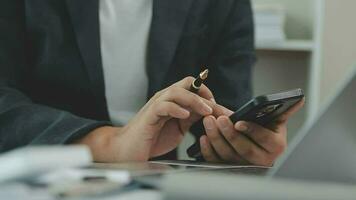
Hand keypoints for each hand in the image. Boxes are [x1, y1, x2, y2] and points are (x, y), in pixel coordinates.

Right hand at [78, 77, 214, 161]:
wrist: (129, 149)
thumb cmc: (152, 138)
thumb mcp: (179, 128)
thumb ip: (191, 117)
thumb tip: (210, 112)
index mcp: (173, 100)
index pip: (193, 86)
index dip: (207, 93)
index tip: (218, 107)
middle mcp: (165, 98)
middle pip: (187, 83)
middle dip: (204, 93)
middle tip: (214, 107)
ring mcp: (156, 105)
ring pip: (176, 91)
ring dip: (194, 100)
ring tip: (206, 111)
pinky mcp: (149, 115)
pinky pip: (163, 106)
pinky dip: (176, 109)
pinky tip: (185, 116)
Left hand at [200, 98, 304, 165]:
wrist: (255, 141)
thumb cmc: (266, 128)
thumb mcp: (276, 118)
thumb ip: (284, 108)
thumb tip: (299, 98)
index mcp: (276, 145)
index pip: (264, 139)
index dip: (251, 130)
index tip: (238, 122)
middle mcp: (262, 158)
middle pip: (244, 149)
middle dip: (229, 134)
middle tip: (219, 119)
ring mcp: (245, 165)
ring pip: (229, 155)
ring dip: (216, 138)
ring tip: (208, 122)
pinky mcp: (230, 167)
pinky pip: (217, 161)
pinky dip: (209, 151)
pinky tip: (204, 138)